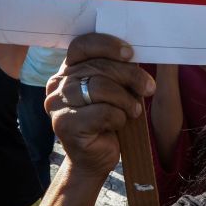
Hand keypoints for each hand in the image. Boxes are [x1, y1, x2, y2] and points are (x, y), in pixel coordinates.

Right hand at [45, 33, 154, 178]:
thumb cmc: (106, 122)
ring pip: (100, 87)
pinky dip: (119, 117)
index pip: (82, 45)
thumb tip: (134, 55)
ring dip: (125, 99)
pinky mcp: (64, 125)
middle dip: (130, 75)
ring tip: (134, 110)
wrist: (93, 160)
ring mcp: (57, 105)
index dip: (107, 45)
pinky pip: (102, 112)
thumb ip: (114, 71)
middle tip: (148, 87)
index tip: (130, 54)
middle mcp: (57, 85)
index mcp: (67, 71)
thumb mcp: (112, 90)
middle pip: (98, 67)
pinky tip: (120, 124)